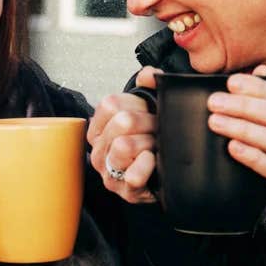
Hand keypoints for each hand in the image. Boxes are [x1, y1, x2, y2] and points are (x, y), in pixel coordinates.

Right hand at [88, 66, 160, 203]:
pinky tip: (153, 161)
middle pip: (122, 122)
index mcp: (99, 127)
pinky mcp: (124, 191)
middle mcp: (99, 150)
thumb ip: (149, 84)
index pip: (111, 104)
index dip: (136, 104)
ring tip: (156, 146)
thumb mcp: (150, 108)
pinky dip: (147, 166)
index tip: (147, 111)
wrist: (166, 173)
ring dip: (149, 143)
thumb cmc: (153, 139)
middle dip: (148, 123)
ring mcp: (109, 171)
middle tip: (158, 129)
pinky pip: (133, 175)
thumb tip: (148, 74)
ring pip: (125, 146)